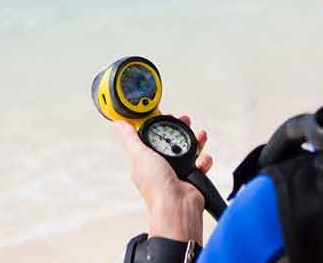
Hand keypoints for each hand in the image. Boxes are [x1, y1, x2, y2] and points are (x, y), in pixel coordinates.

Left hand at [114, 115, 213, 242]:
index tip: (170, 116)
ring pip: (190, 150)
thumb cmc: (156, 186)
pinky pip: (201, 163)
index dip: (163, 125)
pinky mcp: (193, 178)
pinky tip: (202, 161)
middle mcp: (162, 166)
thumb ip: (130, 138)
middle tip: (187, 121)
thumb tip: (118, 124)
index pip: (155, 136)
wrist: (177, 207)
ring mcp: (178, 172)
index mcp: (147, 160)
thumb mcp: (140, 155)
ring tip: (200, 135)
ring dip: (196, 141)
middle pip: (174, 140)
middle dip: (182, 130)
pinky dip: (204, 161)